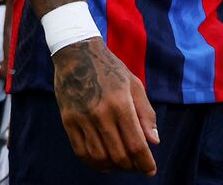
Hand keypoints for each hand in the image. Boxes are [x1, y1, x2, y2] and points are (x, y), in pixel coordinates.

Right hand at [52, 38, 158, 173]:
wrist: (76, 52)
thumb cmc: (110, 68)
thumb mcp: (134, 84)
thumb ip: (146, 114)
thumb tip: (154, 142)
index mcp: (121, 103)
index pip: (136, 144)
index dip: (145, 163)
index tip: (150, 170)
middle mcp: (101, 113)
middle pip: (119, 155)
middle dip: (131, 167)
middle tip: (137, 166)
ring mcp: (82, 118)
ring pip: (99, 157)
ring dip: (113, 166)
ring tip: (121, 163)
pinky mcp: (68, 121)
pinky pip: (80, 151)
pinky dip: (93, 163)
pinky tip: (103, 161)